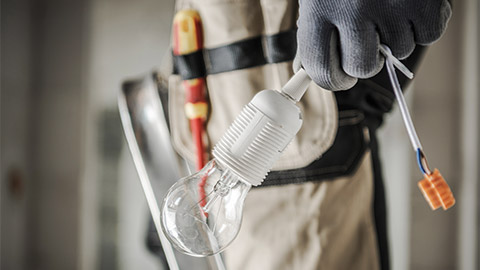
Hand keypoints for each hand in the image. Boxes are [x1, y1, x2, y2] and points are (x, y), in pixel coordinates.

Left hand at [295, 0, 451, 89]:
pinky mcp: (425, 1)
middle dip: (363, 61)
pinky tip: (407, 7)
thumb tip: (309, 69)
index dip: (331, 79)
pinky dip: (421, 26)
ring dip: (393, 38)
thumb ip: (315, 29)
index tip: (339, 77)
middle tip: (365, 45)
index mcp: (319, 7)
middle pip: (362, 69)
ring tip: (386, 8)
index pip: (322, 69)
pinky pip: (427, 36)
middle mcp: (353, 9)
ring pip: (398, 53)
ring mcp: (391, 5)